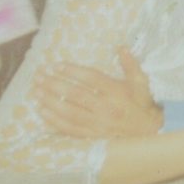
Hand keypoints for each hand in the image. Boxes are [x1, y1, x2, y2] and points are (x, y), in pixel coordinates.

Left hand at [32, 48, 162, 138]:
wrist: (148, 133)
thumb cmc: (142, 104)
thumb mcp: (140, 83)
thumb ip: (130, 65)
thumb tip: (121, 47)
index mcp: (117, 93)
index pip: (91, 79)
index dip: (72, 71)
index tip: (56, 65)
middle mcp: (106, 109)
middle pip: (76, 95)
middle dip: (55, 84)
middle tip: (39, 75)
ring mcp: (98, 125)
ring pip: (69, 112)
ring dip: (50, 101)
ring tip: (35, 90)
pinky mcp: (92, 136)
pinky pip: (69, 129)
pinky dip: (54, 120)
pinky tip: (42, 111)